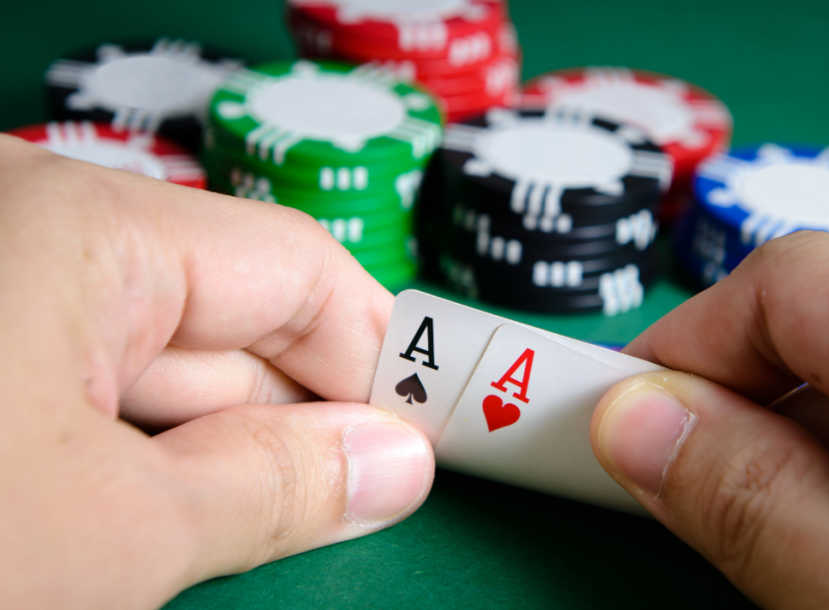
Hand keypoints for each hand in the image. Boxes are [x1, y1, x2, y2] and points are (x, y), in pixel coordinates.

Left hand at [0, 136, 433, 608]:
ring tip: (226, 536)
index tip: (430, 434)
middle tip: (354, 507)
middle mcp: (29, 228)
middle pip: (225, 320)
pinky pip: (79, 389)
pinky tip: (133, 523)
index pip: (296, 269)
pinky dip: (123, 457)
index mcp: (74, 224)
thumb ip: (275, 485)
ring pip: (149, 367)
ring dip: (201, 456)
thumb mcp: (113, 531)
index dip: (378, 358)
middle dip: (288, 423)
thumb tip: (394, 462)